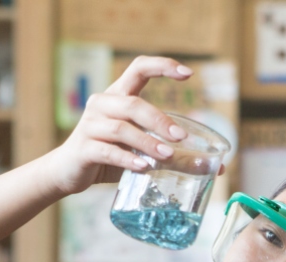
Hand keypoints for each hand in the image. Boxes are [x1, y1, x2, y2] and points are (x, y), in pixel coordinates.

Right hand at [44, 56, 192, 194]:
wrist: (68, 172)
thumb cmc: (109, 157)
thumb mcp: (142, 151)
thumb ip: (172, 153)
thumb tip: (217, 167)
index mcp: (118, 96)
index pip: (139, 68)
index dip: (163, 66)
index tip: (189, 73)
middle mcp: (102, 104)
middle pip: (134, 103)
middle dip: (160, 120)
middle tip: (181, 137)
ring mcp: (90, 125)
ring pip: (122, 128)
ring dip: (148, 143)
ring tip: (167, 156)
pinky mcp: (83, 148)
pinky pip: (107, 150)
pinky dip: (127, 159)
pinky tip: (142, 167)